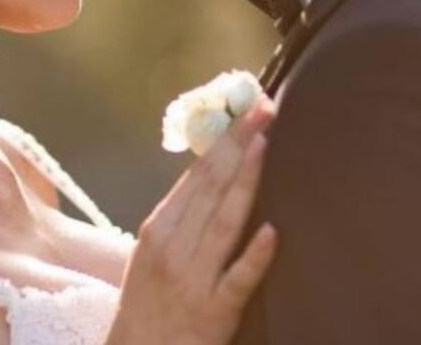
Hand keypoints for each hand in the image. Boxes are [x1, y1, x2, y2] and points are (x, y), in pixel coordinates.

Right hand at [108, 96, 277, 344]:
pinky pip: (237, 280)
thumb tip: (217, 173)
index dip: (223, 138)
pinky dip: (253, 255)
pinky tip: (271, 231)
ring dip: (246, 180)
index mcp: (159, 228)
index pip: (196, 174)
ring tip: (265, 144)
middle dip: (239, 142)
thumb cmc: (148, 303)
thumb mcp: (153, 252)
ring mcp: (193, 279)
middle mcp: (173, 246)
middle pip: (211, 186)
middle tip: (265, 106)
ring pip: (223, 222)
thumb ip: (182, 216)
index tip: (247, 108)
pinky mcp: (213, 313)